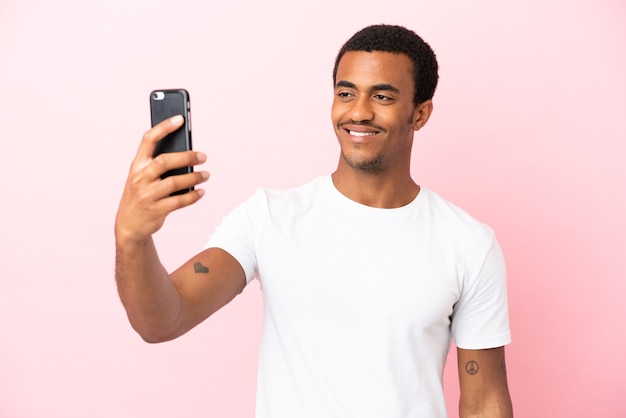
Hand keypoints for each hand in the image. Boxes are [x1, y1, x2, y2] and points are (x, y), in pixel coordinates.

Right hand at [115, 115, 208, 245]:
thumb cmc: (141, 194)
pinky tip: (201, 191)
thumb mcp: (142, 176)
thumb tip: (187, 153)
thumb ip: (158, 164)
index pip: (148, 139)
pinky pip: (179, 201)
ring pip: (174, 182)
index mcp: (136, 164)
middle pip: (164, 161)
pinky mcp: (155, 210)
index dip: (164, 127)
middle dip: (187, 156)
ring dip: (194, 177)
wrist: (128, 224)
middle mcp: (139, 177)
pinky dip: (193, 196)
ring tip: (206, 175)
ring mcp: (146, 195)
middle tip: (204, 156)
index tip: (180, 118)